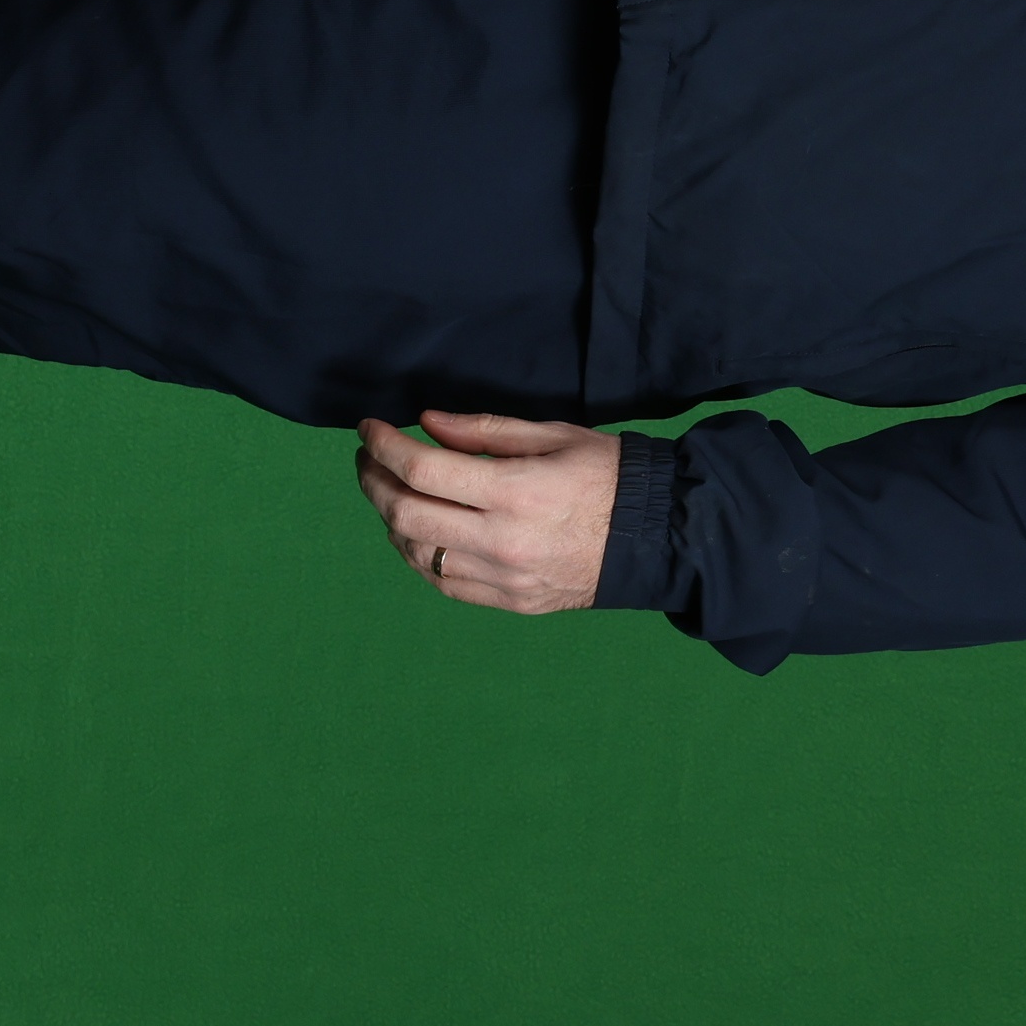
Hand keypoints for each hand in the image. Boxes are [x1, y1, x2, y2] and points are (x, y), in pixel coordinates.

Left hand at [356, 410, 621, 613]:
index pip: (423, 469)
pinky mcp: (509, 601)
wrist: (657, 537)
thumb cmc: (608, 475)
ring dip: (391, 519)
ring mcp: (504, 578)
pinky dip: (417, 554)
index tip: (369, 428)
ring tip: (391, 492)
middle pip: (406, 515)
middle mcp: (502, 541)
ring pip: (417, 553)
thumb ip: (484, 429)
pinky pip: (443, 582)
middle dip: (374, 482)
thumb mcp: (553, 435)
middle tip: (368, 460)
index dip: (384, 446)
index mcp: (516, 491)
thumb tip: (427, 423)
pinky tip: (417, 531)